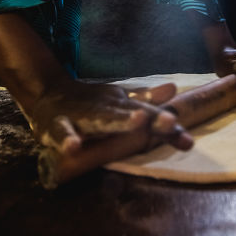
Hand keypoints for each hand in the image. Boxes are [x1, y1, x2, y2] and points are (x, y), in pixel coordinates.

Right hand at [29, 79, 192, 154]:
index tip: (187, 142)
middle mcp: (106, 108)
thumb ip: (145, 99)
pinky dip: (67, 139)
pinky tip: (73, 147)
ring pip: (102, 119)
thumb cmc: (90, 103)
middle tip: (171, 122)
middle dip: (152, 118)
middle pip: (132, 113)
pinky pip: (63, 132)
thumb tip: (173, 88)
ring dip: (119, 120)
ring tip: (138, 121)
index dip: (167, 127)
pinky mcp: (58, 125)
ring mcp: (82, 116)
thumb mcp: (118, 101)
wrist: (48, 93)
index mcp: (121, 106)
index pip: (149, 116)